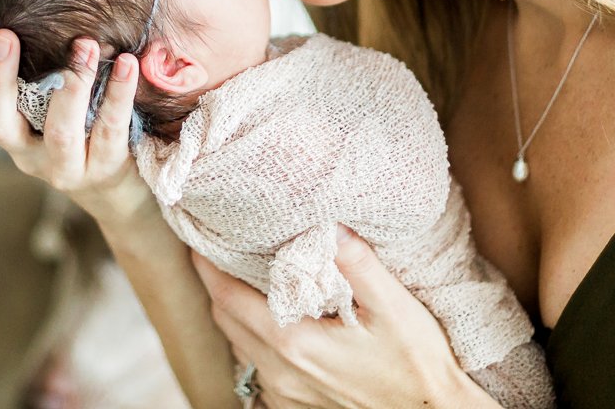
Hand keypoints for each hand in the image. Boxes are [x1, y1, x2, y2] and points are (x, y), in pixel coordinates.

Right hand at [0, 17, 154, 227]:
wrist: (116, 192)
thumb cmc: (78, 132)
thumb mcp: (47, 104)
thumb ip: (37, 67)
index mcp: (6, 126)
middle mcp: (24, 150)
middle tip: (5, 34)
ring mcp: (63, 165)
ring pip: (60, 131)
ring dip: (71, 85)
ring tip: (85, 44)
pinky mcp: (103, 168)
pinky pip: (109, 130)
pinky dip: (118, 95)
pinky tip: (128, 63)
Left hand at [193, 228, 483, 408]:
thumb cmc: (415, 363)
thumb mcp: (393, 305)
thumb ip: (357, 262)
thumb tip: (328, 224)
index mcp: (294, 342)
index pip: (228, 297)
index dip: (208, 266)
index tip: (198, 238)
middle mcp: (280, 371)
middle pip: (225, 320)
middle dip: (215, 283)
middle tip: (216, 249)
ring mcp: (284, 393)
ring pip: (238, 345)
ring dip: (233, 311)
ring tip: (241, 278)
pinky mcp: (294, 404)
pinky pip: (256, 367)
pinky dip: (252, 338)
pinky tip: (272, 320)